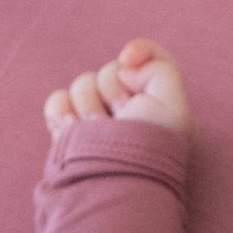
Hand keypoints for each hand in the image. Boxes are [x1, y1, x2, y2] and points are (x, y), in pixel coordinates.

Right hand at [43, 39, 190, 142]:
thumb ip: (159, 68)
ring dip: (89, 107)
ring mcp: (96, 120)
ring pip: (83, 83)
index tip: (129, 58)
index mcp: (155, 102)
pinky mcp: (69, 130)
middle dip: (114, 91)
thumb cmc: (149, 149)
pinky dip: (62, 111)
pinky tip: (73, 130)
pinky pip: (57, 100)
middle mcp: (126, 109)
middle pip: (111, 70)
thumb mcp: (174, 106)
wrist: (115, 181)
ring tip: (99, 133)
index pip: (147, 59)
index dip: (139, 51)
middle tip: (123, 120)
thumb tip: (124, 67)